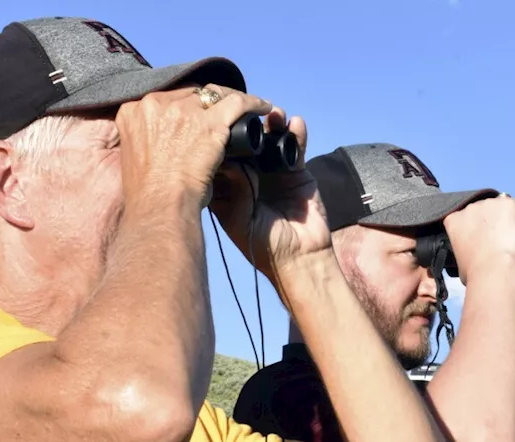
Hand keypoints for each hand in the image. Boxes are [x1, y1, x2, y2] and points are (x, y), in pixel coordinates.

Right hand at [115, 84, 272, 205]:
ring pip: (215, 94)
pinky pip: (238, 103)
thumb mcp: (137, 158)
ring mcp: (183, 111)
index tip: (196, 113)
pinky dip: (253, 103)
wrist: (160, 206)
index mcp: (133, 112)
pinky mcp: (210, 123)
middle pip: (190, 93)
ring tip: (245, 106)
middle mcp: (156, 104)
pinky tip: (263, 107)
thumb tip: (168, 142)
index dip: (185, 104)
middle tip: (222, 111)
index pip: (166, 97)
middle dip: (207, 102)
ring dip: (230, 99)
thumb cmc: (150, 195)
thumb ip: (149, 141)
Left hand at [208, 107, 331, 291]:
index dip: (216, 137)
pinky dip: (295, 133)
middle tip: (245, 110)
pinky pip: (294, 147)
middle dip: (245, 124)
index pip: (219, 155)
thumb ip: (233, 191)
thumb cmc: (264, 246)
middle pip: (244, 142)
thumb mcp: (239, 219)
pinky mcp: (297, 172)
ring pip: (269, 140)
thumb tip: (226, 158)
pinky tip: (295, 123)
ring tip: (272, 113)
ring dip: (271, 124)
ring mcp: (273, 172)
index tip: (214, 119)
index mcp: (229, 188)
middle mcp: (249, 175)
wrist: (300, 259)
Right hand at [442, 194, 514, 284]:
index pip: (464, 218)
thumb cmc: (476, 271)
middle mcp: (472, 207)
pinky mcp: (512, 205)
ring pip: (504, 206)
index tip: (482, 235)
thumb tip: (470, 256)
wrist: (493, 268)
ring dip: (509, 216)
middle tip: (500, 236)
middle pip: (484, 209)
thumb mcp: (459, 260)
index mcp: (455, 220)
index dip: (475, 226)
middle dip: (491, 220)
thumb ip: (463, 250)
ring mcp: (492, 204)